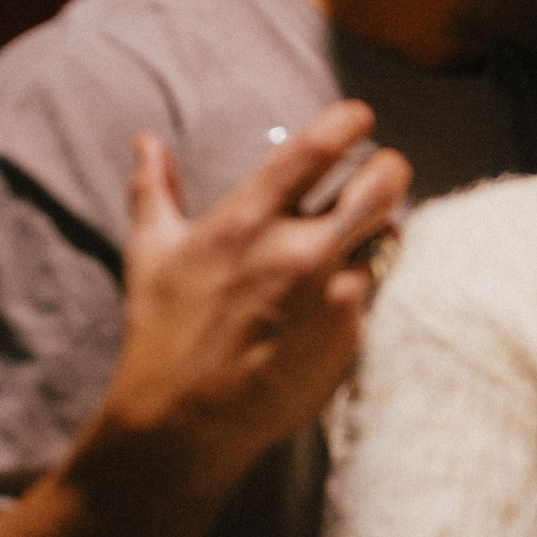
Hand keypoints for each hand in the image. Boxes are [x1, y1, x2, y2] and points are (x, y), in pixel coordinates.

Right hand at [94, 100, 410, 495]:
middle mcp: (298, 249)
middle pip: (383, 184)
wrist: (185, 420)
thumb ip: (155, 188)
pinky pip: (378, 291)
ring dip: (379, 235)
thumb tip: (146, 139)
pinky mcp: (353, 333)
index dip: (350, 121)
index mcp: (249, 219)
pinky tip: (337, 299)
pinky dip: (365, 285)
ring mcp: (333, 293)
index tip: (360, 117)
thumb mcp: (151, 252)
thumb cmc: (162, 331)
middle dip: (390, 172)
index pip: (318, 148)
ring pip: (390, 239)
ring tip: (357, 244)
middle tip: (383, 174)